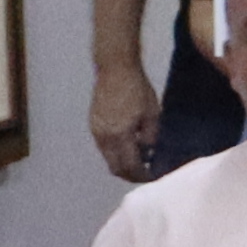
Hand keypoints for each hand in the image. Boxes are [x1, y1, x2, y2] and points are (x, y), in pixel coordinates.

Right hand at [88, 61, 162, 180]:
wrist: (115, 70)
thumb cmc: (137, 89)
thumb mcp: (152, 114)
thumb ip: (151, 138)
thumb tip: (150, 156)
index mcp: (119, 135)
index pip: (129, 166)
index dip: (141, 175)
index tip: (153, 177)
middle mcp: (104, 137)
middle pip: (114, 167)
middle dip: (130, 175)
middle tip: (145, 174)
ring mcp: (96, 131)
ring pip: (108, 158)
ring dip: (122, 163)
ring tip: (140, 161)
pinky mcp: (93, 125)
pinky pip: (104, 147)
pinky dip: (116, 152)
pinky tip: (130, 147)